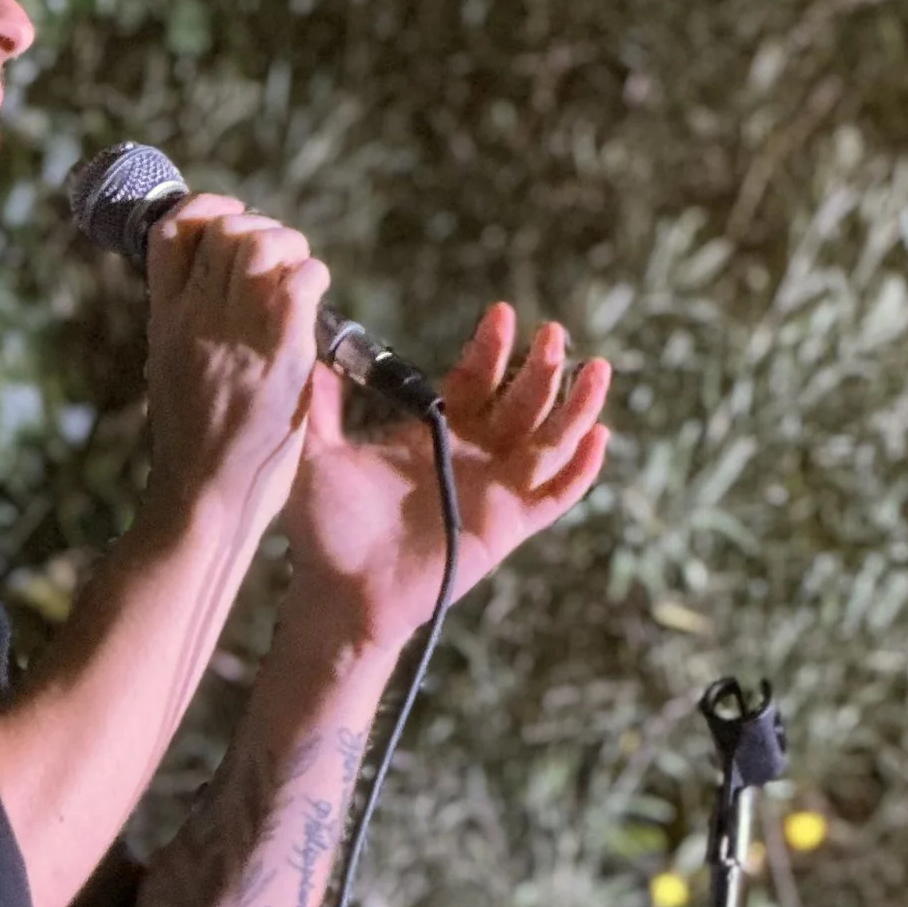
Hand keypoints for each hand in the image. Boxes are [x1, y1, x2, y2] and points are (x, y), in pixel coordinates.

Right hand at [140, 192, 327, 532]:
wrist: (201, 500)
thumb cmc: (194, 450)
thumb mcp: (171, 373)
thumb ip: (191, 330)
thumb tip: (222, 298)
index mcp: (165, 320)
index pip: (172, 230)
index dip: (207, 209)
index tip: (230, 220)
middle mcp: (195, 318)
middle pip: (226, 230)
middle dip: (261, 230)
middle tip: (280, 262)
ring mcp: (235, 334)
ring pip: (264, 244)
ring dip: (291, 249)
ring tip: (299, 279)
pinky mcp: (278, 356)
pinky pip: (301, 281)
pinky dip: (314, 276)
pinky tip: (315, 297)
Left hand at [283, 301, 611, 653]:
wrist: (340, 592)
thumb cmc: (326, 529)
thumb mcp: (318, 456)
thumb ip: (321, 406)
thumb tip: (307, 353)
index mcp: (435, 430)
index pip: (476, 378)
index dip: (492, 347)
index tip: (500, 314)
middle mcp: (473, 455)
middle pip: (522, 400)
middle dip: (540, 366)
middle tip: (550, 331)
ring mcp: (495, 490)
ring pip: (550, 440)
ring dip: (576, 405)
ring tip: (596, 368)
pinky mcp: (508, 527)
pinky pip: (556, 496)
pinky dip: (581, 470)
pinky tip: (600, 438)